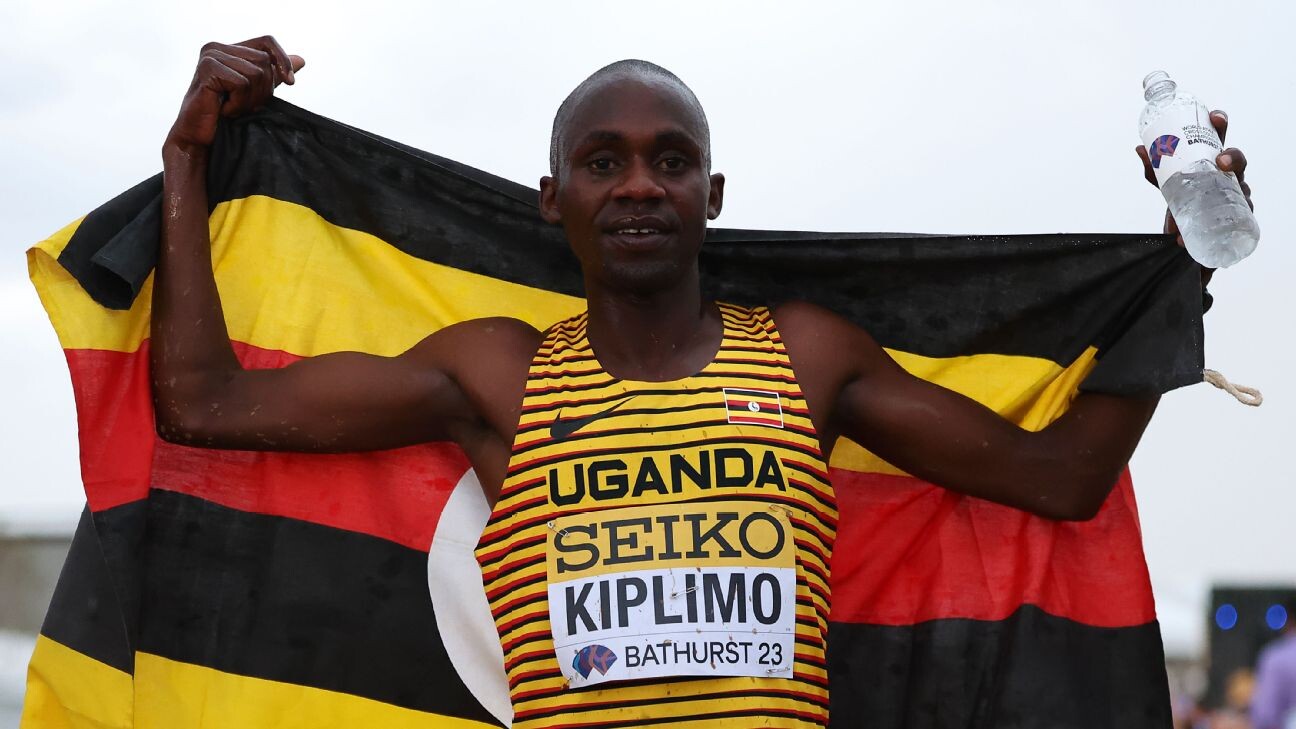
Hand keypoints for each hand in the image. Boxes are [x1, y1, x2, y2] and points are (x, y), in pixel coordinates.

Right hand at [165, 36, 304, 152]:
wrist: (199, 137)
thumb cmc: (225, 115)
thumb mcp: (256, 92)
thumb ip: (273, 74)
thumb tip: (301, 59)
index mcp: (230, 49)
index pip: (267, 42)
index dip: (282, 60)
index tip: (290, 83)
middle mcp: (217, 47)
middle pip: (264, 62)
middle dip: (262, 90)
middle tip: (243, 105)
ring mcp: (210, 55)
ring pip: (255, 74)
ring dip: (249, 100)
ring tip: (231, 107)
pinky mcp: (207, 68)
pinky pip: (242, 84)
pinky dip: (238, 103)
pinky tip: (223, 109)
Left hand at [1136, 110, 1252, 285]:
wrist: (1185, 226)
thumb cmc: (1183, 193)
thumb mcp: (1165, 181)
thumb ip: (1154, 167)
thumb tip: (1140, 148)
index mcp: (1212, 157)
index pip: (1220, 136)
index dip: (1221, 123)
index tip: (1215, 118)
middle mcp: (1228, 173)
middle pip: (1238, 159)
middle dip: (1233, 156)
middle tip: (1221, 161)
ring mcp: (1235, 193)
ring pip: (1243, 187)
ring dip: (1237, 188)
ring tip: (1216, 198)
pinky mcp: (1236, 215)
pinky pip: (1238, 216)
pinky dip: (1229, 220)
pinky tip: (1227, 221)